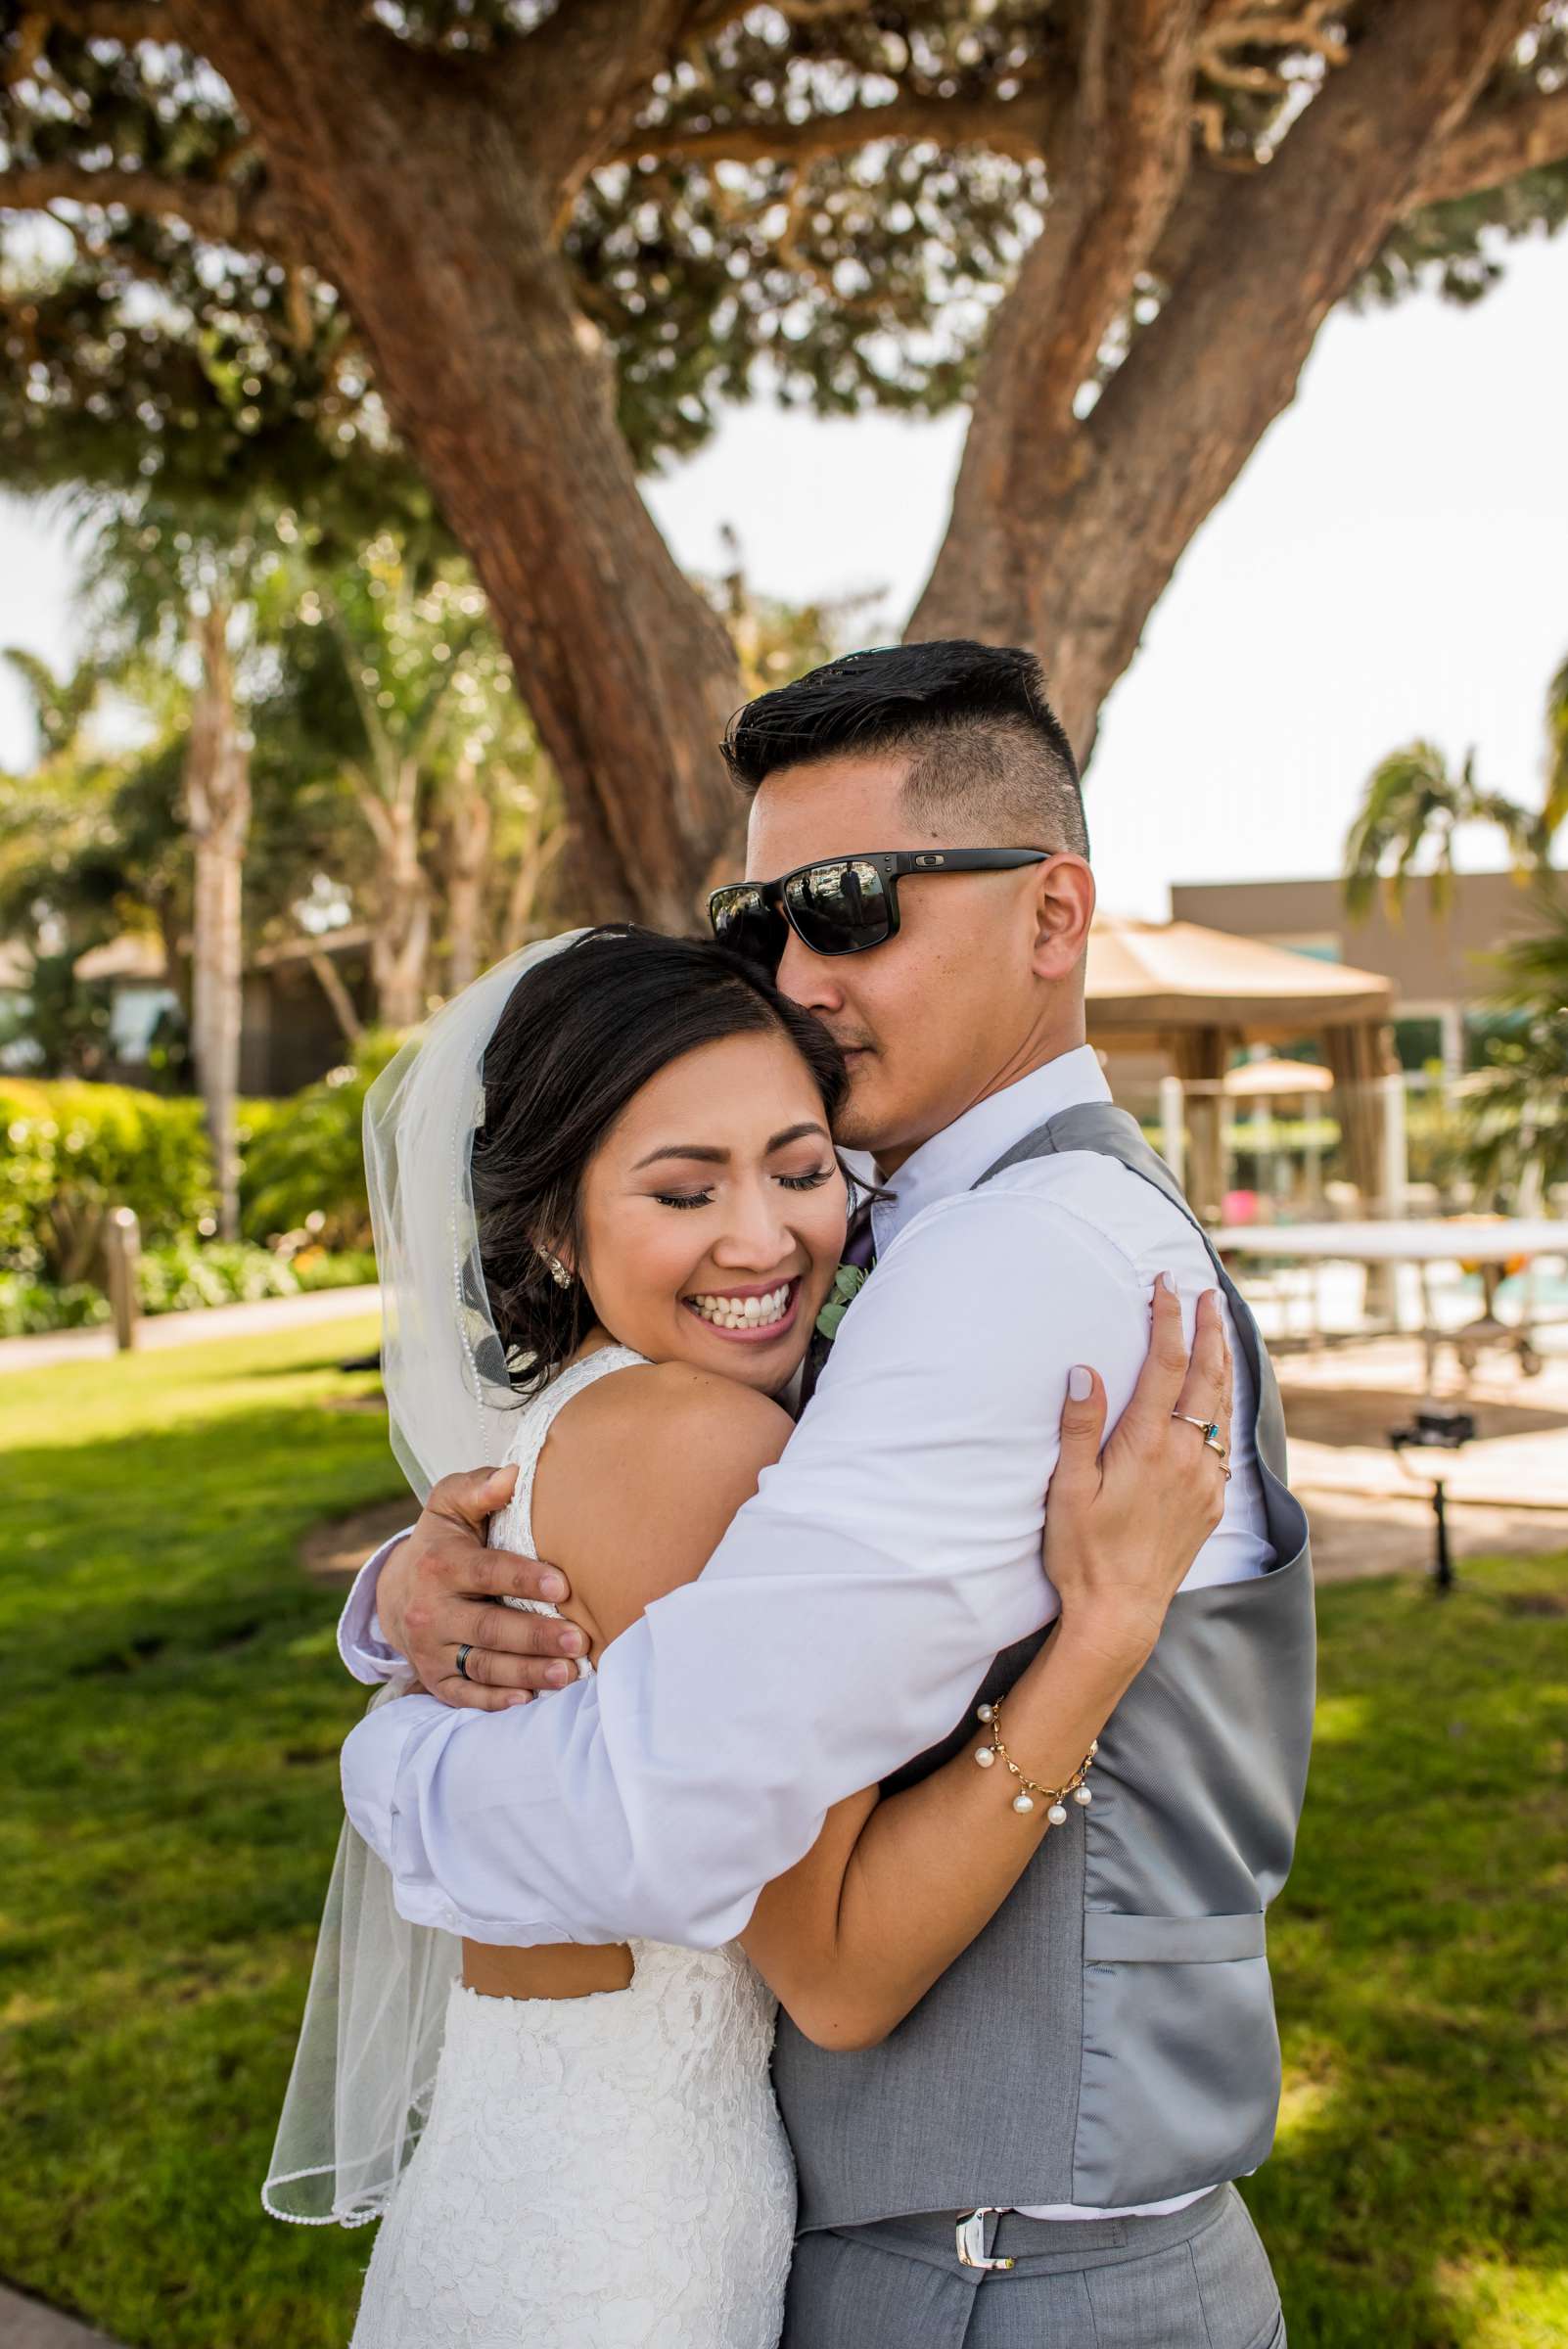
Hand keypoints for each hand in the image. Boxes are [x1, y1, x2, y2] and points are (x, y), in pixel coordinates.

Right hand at [377, 1464, 588, 1711]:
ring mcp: (430, 1649)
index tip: (563, 1586)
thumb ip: (480, 1488)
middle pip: (488, 1628)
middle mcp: (431, 1610)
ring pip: (482, 1666)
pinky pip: (464, 1695)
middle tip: (579, 1640)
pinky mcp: (434, 1678)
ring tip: (568, 1674)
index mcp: (441, 1564)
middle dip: (535, 1637)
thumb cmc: (443, 1539)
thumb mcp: (451, 1504)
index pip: (486, 1572)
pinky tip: (528, 1699)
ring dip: (526, 1673)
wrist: (396, 1588)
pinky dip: (494, 1701)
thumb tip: (515, 1473)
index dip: (524, 1579)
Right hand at [1043, 1275, 1232, 1671]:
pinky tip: (1220, 1399)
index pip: (1166, 1364)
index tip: (1166, 1284)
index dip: (1168, 1318)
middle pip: (1208, 1376)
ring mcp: (1205, 1479)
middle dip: (1209, 1329)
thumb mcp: (1068, 1489)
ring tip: (1222, 1331)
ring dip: (1224, 1363)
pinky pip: (1227, 1440)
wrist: (1120, 1612)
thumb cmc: (1083, 1552)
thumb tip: (1085, 1368)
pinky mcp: (1212, 1501)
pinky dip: (1226, 1405)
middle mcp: (1186, 1457)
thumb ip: (1079, 1427)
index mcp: (1148, 1445)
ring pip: (1224, 1407)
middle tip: (1209, 1294)